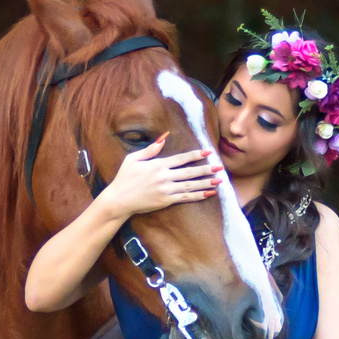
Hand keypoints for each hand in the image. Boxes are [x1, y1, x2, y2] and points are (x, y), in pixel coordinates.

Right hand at [100, 136, 221, 219]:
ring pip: (190, 185)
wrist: (119, 200)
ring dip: (206, 182)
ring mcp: (166, 190)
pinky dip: (198, 195)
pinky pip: (185, 197)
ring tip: (219, 180)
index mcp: (157, 165)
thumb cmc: (124, 178)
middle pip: (189, 172)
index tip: (208, 152)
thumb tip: (164, 137)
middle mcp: (164, 177)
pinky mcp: (165, 201)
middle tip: (220, 167)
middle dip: (206, 169)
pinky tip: (208, 193)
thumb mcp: (133, 158)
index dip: (196, 155)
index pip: (181, 158)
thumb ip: (151, 149)